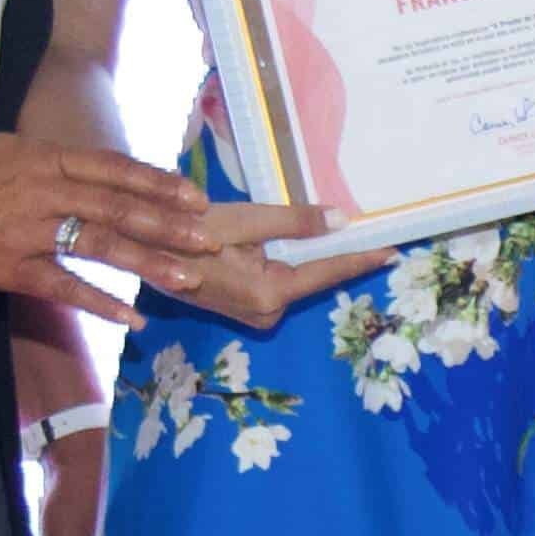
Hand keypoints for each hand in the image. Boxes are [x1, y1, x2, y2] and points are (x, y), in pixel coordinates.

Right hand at [0, 135, 215, 320]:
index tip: (194, 195)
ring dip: (148, 261)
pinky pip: (65, 286)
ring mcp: (29, 230)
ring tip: (186, 276)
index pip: (115, 168)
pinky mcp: (11, 267)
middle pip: (118, 206)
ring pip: (100, 245)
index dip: (158, 183)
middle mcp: (45, 190)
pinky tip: (133, 317)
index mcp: (47, 158)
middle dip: (168, 223)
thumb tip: (101, 172)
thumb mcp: (13, 149)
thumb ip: (59, 162)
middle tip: (208, 238)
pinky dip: (102, 302)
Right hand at [141, 198, 387, 329]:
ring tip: (338, 229)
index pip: (328, 272)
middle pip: (314, 276)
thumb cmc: (184, 231)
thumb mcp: (242, 220)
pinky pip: (279, 281)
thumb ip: (295, 221)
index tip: (394, 249)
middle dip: (338, 253)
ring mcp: (255, 315)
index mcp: (269, 293)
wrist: (140, 251)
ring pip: (297, 278)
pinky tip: (299, 242)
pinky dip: (290, 261)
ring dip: (312, 255)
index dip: (362, 258)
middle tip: (370, 228)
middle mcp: (266, 313)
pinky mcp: (245, 309)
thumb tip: (342, 221)